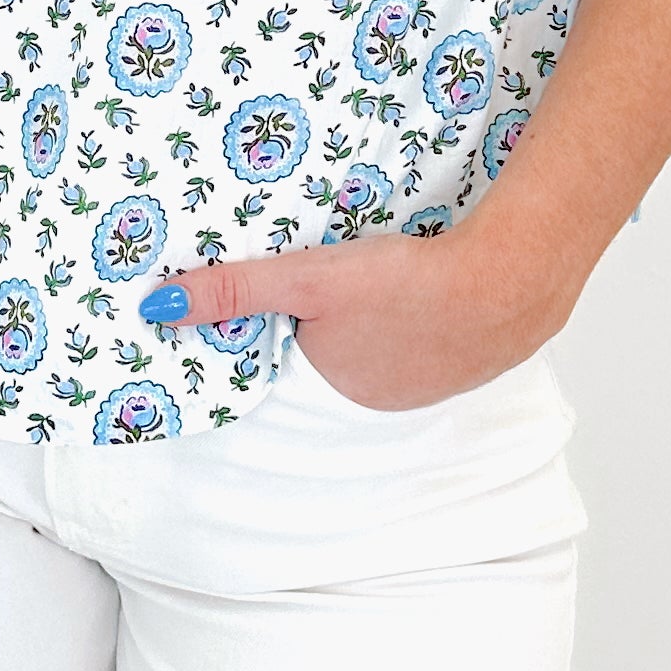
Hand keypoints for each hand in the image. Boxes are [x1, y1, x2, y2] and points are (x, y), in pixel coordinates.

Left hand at [135, 224, 567, 412]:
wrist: (513, 280)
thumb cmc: (407, 284)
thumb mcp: (307, 278)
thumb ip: (234, 288)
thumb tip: (156, 306)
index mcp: (335, 386)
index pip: (293, 352)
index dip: (289, 320)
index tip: (295, 291)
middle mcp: (380, 398)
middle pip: (340, 350)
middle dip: (336, 319)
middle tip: (344, 271)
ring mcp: (433, 383)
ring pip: (388, 344)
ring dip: (384, 316)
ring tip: (386, 274)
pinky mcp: (473, 356)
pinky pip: (435, 337)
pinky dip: (427, 314)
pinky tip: (431, 283)